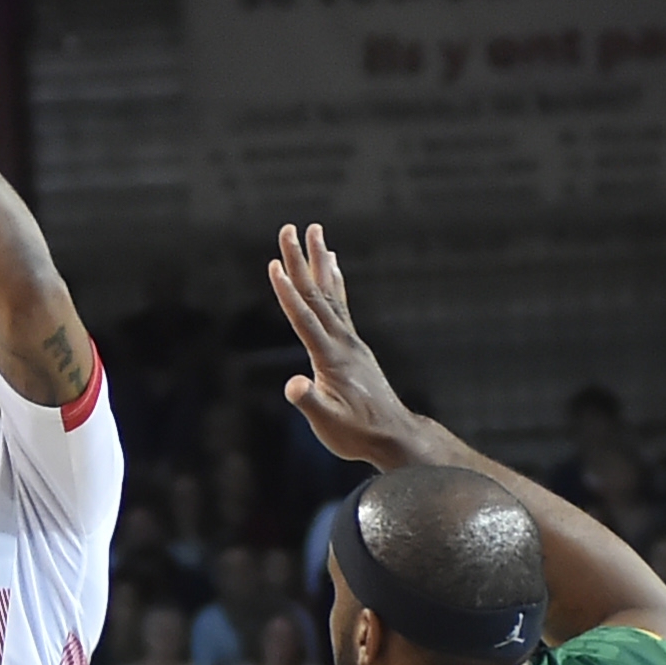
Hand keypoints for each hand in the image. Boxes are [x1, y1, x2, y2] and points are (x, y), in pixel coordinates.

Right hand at [268, 224, 425, 470]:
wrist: (391, 435)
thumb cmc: (356, 432)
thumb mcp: (327, 423)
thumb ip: (310, 402)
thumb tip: (294, 385)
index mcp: (331, 357)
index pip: (304, 318)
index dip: (287, 293)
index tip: (274, 266)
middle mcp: (343, 341)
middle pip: (316, 294)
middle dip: (300, 261)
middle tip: (288, 228)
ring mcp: (350, 341)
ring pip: (330, 293)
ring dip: (320, 262)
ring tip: (314, 233)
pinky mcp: (353, 346)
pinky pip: (341, 305)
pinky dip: (334, 282)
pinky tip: (333, 267)